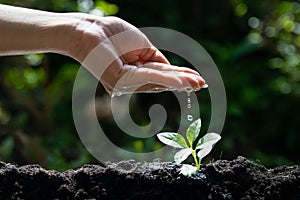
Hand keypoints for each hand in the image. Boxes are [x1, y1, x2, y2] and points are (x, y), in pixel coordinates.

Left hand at [70, 16, 206, 94]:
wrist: (90, 29)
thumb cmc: (113, 34)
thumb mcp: (142, 45)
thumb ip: (156, 59)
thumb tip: (171, 71)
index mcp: (138, 70)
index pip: (162, 74)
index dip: (180, 76)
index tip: (197, 80)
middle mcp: (132, 80)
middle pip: (162, 81)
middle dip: (183, 82)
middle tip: (202, 85)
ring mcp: (125, 83)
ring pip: (157, 81)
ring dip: (179, 81)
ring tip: (197, 83)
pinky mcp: (119, 81)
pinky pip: (147, 77)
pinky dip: (166, 78)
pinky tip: (182, 82)